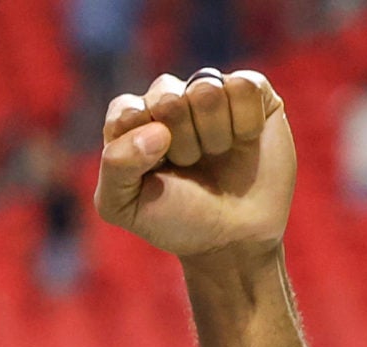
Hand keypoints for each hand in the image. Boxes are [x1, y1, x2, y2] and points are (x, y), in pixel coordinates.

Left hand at [94, 69, 294, 259]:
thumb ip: (115, 165)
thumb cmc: (178, 220)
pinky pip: (245, 86)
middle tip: (191, 166)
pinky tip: (245, 141)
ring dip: (214, 134)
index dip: (142, 143)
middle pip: (167, 96)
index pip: (126, 110)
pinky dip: (246, 121)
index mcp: (133, 121)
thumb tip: (157, 130)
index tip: (157, 170)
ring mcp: (211, 93)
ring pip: (207, 88)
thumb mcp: (124, 206)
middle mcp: (170, 100)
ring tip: (218, 155)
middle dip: (180, 142)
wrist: (236, 240)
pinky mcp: (251, 93)